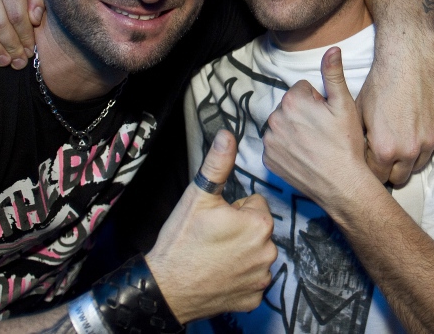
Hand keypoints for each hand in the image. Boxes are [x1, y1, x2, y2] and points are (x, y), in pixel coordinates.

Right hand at [147, 130, 277, 322]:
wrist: (166, 288)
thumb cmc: (182, 242)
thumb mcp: (198, 197)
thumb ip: (218, 164)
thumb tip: (227, 135)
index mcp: (259, 223)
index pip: (255, 204)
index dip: (233, 209)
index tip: (216, 220)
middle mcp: (268, 251)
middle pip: (257, 229)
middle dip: (240, 230)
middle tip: (213, 237)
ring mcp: (261, 277)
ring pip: (256, 253)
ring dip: (241, 253)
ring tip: (214, 256)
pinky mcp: (253, 298)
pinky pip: (252, 279)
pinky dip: (239, 277)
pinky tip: (220, 274)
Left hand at [262, 48, 373, 211]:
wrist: (342, 184)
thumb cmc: (346, 144)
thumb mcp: (344, 104)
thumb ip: (333, 73)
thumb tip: (332, 49)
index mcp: (292, 100)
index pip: (302, 89)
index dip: (318, 101)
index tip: (327, 117)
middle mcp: (275, 118)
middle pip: (290, 107)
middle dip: (304, 115)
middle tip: (323, 132)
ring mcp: (270, 141)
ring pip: (282, 126)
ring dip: (294, 131)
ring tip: (315, 145)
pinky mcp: (268, 160)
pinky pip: (275, 146)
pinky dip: (286, 149)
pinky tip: (304, 156)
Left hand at [356, 41, 433, 185]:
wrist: (407, 59)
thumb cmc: (379, 84)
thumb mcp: (358, 113)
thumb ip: (361, 141)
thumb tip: (358, 158)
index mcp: (384, 149)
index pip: (377, 177)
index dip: (372, 171)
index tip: (372, 164)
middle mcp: (409, 150)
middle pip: (400, 178)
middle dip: (392, 170)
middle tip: (387, 156)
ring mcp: (431, 141)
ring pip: (419, 165)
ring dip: (410, 157)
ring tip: (402, 139)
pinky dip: (426, 140)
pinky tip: (418, 124)